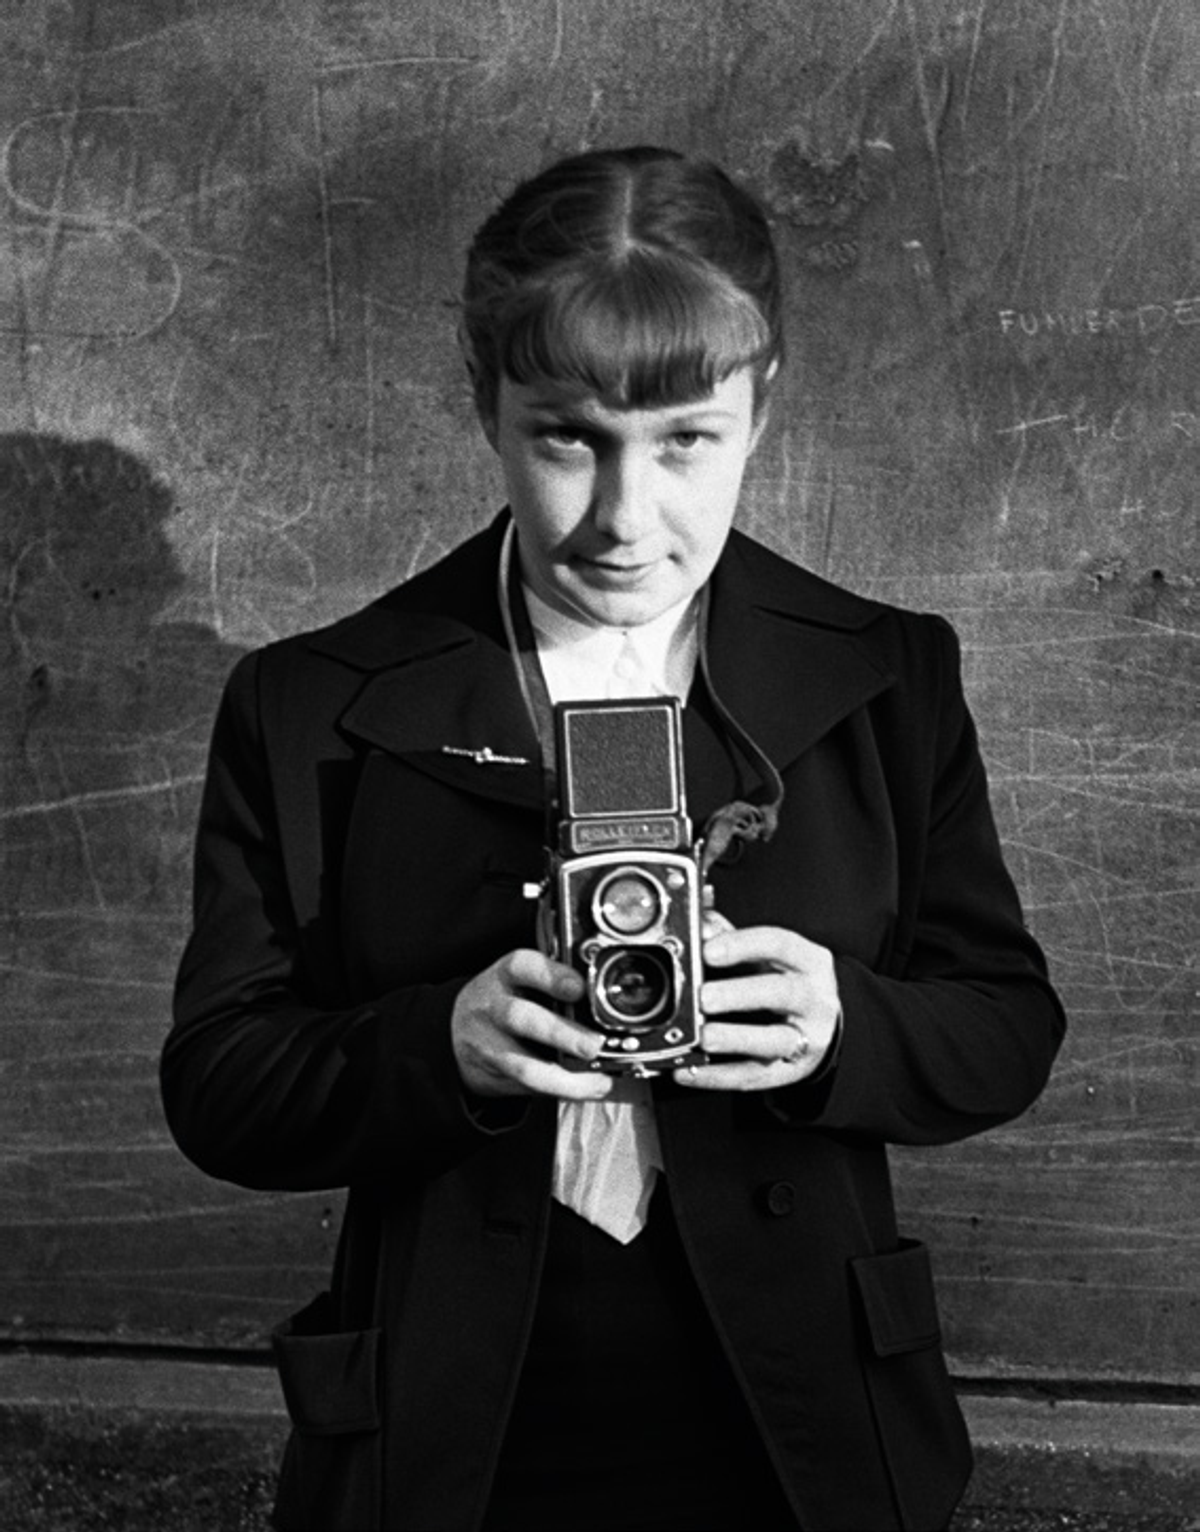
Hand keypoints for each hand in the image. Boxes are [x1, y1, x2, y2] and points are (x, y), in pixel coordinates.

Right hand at [451, 948, 614, 1099]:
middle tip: (593, 1045)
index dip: (551, 976)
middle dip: (560, 1033)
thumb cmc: (504, 1000)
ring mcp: (489, 1044)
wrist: (456, 1033)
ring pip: (522, 1064)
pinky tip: (589, 1088)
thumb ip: (553, 983)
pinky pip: (528, 1087)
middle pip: (520, 1018)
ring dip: (564, 1076)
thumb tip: (605, 998)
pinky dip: (563, 1090)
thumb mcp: (518, 979)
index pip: (522, 967)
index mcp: (504, 975)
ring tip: (597, 1079)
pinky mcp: (494, 1074)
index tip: (579, 987)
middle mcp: (492, 1007)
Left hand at [675, 915, 841, 1091]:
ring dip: (736, 1038)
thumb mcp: (772, 956)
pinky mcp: (790, 1070)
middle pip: (782, 993)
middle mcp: (813, 998)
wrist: (828, 1024)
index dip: (743, 945)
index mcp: (809, 961)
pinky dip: (720, 1076)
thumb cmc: (790, 981)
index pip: (780, 945)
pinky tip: (691, 1071)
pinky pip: (756, 1076)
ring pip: (775, 1040)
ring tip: (703, 1038)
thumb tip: (699, 919)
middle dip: (741, 994)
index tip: (709, 950)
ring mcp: (806, 1038)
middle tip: (705, 997)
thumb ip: (734, 936)